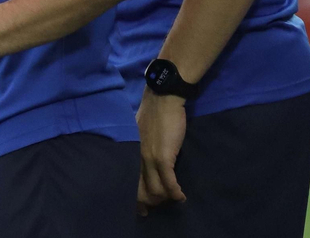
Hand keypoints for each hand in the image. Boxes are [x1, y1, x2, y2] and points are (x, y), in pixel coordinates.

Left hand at [137, 90, 187, 208]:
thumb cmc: (155, 114)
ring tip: (173, 199)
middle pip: (139, 191)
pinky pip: (168, 183)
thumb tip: (146, 162)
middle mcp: (135, 158)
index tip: (141, 208)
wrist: (162, 99)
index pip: (127, 181)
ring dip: (166, 199)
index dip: (134, 198)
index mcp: (129, 153)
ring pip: (155, 190)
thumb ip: (142, 149)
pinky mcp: (163, 157)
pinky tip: (181, 197)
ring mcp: (148, 159)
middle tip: (156, 209)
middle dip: (149, 203)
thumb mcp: (141, 134)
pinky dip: (175, 193)